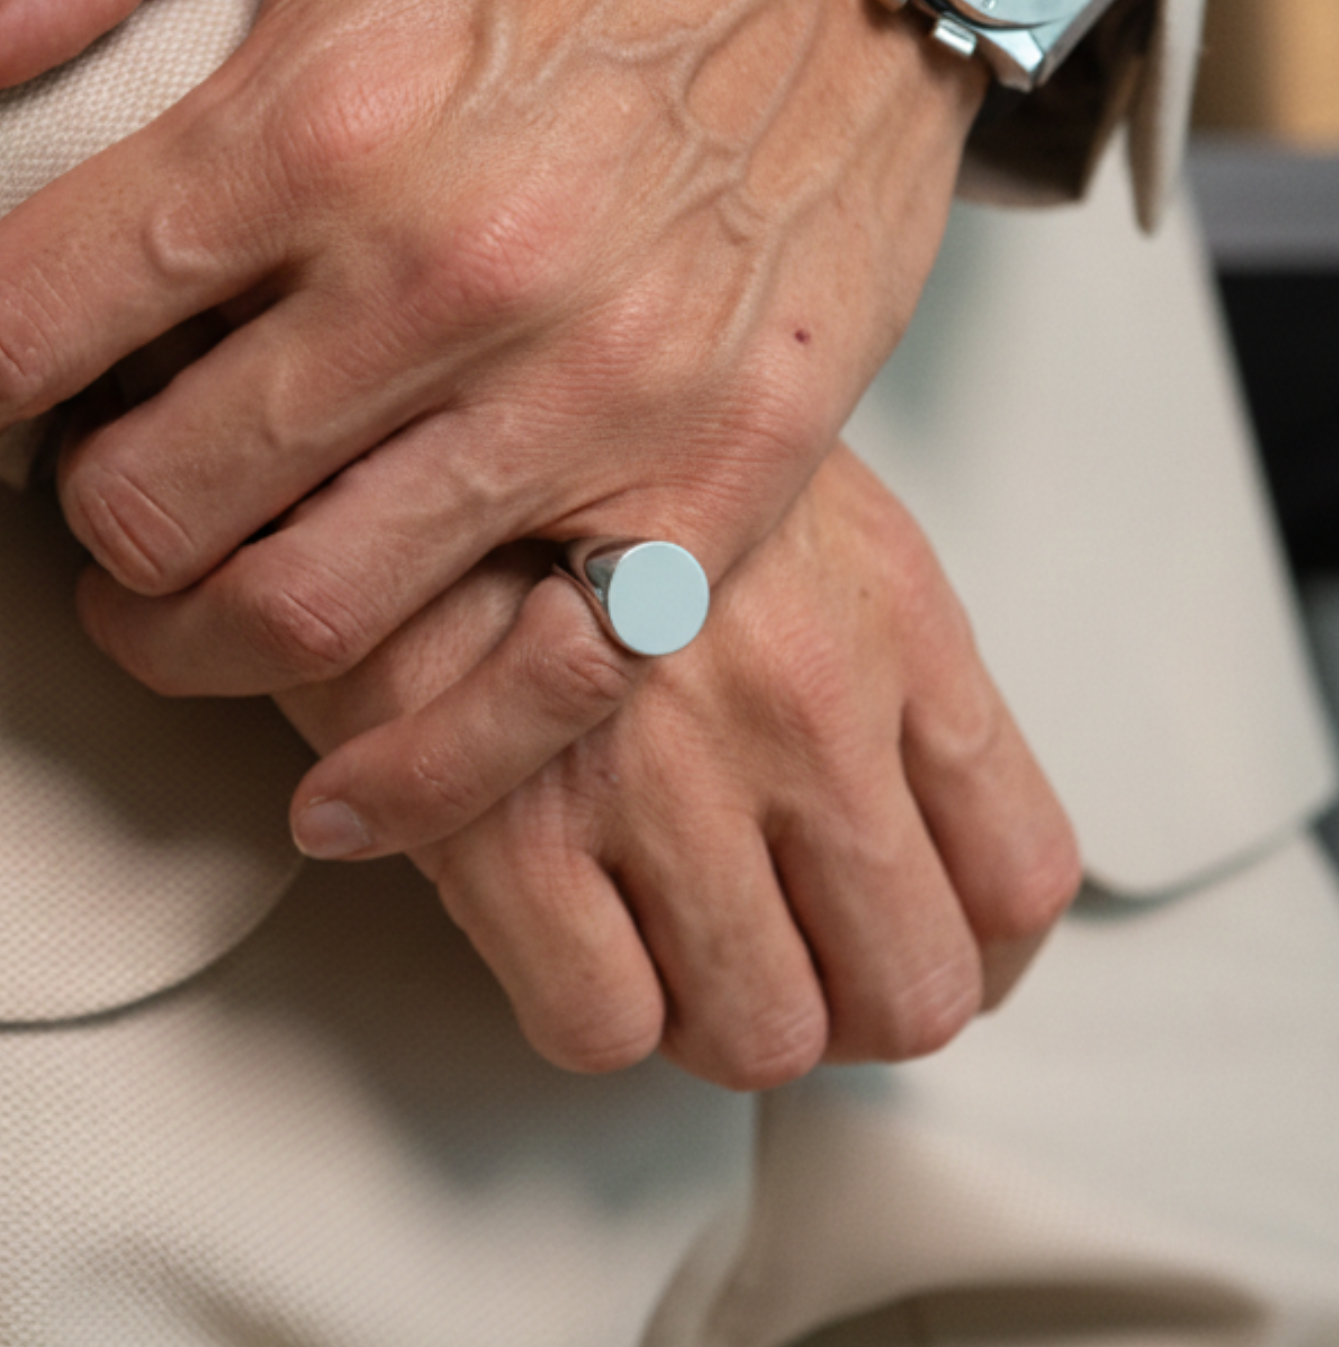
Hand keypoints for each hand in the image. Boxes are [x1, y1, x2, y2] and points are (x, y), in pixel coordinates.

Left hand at [0, 0, 985, 779]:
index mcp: (322, 111)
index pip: (34, 315)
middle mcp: (447, 272)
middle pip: (156, 500)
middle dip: (81, 528)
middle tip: (89, 506)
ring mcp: (588, 400)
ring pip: (312, 617)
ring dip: (195, 649)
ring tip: (175, 615)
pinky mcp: (709, 484)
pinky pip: (540, 689)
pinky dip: (420, 779)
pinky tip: (335, 805)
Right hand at [279, 446, 1080, 1088]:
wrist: (401, 387)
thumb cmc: (585, 430)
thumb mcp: (783, 487)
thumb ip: (871, 641)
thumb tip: (908, 798)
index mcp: (885, 619)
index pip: (1017, 872)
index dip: (975, 957)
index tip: (923, 956)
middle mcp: (802, 706)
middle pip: (909, 988)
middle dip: (846, 1008)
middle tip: (783, 969)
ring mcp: (665, 773)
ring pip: (759, 1031)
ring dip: (710, 1013)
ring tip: (657, 945)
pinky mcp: (512, 822)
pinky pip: (601, 1023)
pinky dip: (589, 1006)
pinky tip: (559, 928)